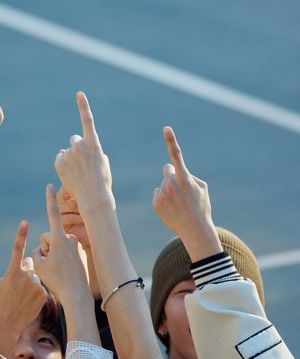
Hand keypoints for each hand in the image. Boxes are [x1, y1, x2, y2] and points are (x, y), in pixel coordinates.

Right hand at [0, 221, 47, 335]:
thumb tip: (24, 265)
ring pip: (38, 277)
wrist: (7, 325)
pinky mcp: (44, 292)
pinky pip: (43, 287)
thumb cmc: (2, 304)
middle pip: (31, 265)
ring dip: (33, 284)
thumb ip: (14, 271)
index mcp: (12, 270)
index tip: (25, 222)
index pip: (18, 248)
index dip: (21, 234)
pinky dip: (38, 293)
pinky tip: (31, 303)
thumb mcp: (3, 283)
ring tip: (24, 299)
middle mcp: (25, 274)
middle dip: (28, 271)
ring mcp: (36, 283)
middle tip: (20, 288)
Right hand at [32, 185, 89, 305]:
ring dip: (55, 255)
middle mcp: (70, 238)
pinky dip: (63, 260)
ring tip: (59, 271)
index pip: (52, 213)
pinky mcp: (81, 253)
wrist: (77, 295)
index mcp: (60, 238)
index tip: (50, 185)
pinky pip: (66, 253)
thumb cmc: (57, 281)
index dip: (49, 199)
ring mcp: (77, 245)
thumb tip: (42, 248)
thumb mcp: (38, 265)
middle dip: (46, 248)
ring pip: (58, 246)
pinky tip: (67, 272)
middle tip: (50, 266)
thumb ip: (35, 251)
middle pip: (50, 237)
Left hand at [54, 92, 113, 211]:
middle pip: (74, 139)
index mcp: (94, 143)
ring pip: (67, 152)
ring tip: (79, 173)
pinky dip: (64, 166)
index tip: (79, 93)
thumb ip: (90, 149)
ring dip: (71, 159)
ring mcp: (69, 154)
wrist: (94, 199)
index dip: (83, 106)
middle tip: (83, 162)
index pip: (88, 120)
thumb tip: (70, 147)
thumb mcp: (102, 162)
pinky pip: (60, 159)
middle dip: (77, 147)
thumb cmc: (102, 181)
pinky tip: (71, 175)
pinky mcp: (60, 163)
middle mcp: (80, 146)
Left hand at [152, 127, 219, 255]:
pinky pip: (158, 193)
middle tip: (181, 189)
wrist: (195, 231)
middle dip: (172, 175)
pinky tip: (172, 208)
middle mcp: (171, 184)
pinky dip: (163, 199)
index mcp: (184, 178)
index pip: (176, 155)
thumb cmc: (201, 207)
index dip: (171, 140)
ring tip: (179, 203)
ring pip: (163, 183)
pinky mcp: (156, 203)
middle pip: (167, 169)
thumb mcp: (202, 187)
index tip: (166, 128)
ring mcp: (162, 193)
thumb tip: (174, 171)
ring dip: (169, 189)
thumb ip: (188, 174)